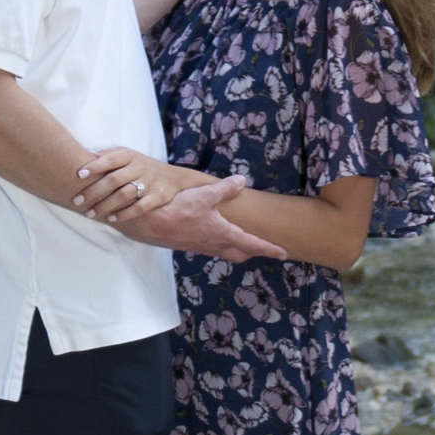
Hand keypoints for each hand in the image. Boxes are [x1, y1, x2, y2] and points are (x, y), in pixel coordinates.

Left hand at [73, 146, 182, 222]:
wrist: (173, 178)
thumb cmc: (140, 166)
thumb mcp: (127, 155)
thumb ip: (107, 155)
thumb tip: (84, 155)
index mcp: (130, 155)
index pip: (110, 159)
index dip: (94, 166)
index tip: (78, 175)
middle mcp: (140, 167)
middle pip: (113, 180)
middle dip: (93, 191)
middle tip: (77, 201)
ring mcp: (150, 182)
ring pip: (124, 195)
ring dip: (105, 205)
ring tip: (90, 214)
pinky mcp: (158, 197)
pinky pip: (140, 207)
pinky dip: (125, 214)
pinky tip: (111, 218)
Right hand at [127, 171, 279, 262]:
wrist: (150, 225)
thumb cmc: (178, 210)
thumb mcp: (205, 195)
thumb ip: (225, 188)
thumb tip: (242, 180)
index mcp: (224, 234)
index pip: (253, 244)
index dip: (270, 249)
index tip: (284, 254)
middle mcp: (214, 245)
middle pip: (240, 253)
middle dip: (253, 251)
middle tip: (264, 248)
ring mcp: (201, 247)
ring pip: (224, 252)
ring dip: (235, 248)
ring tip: (241, 242)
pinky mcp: (189, 244)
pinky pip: (210, 248)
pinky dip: (218, 244)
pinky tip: (212, 235)